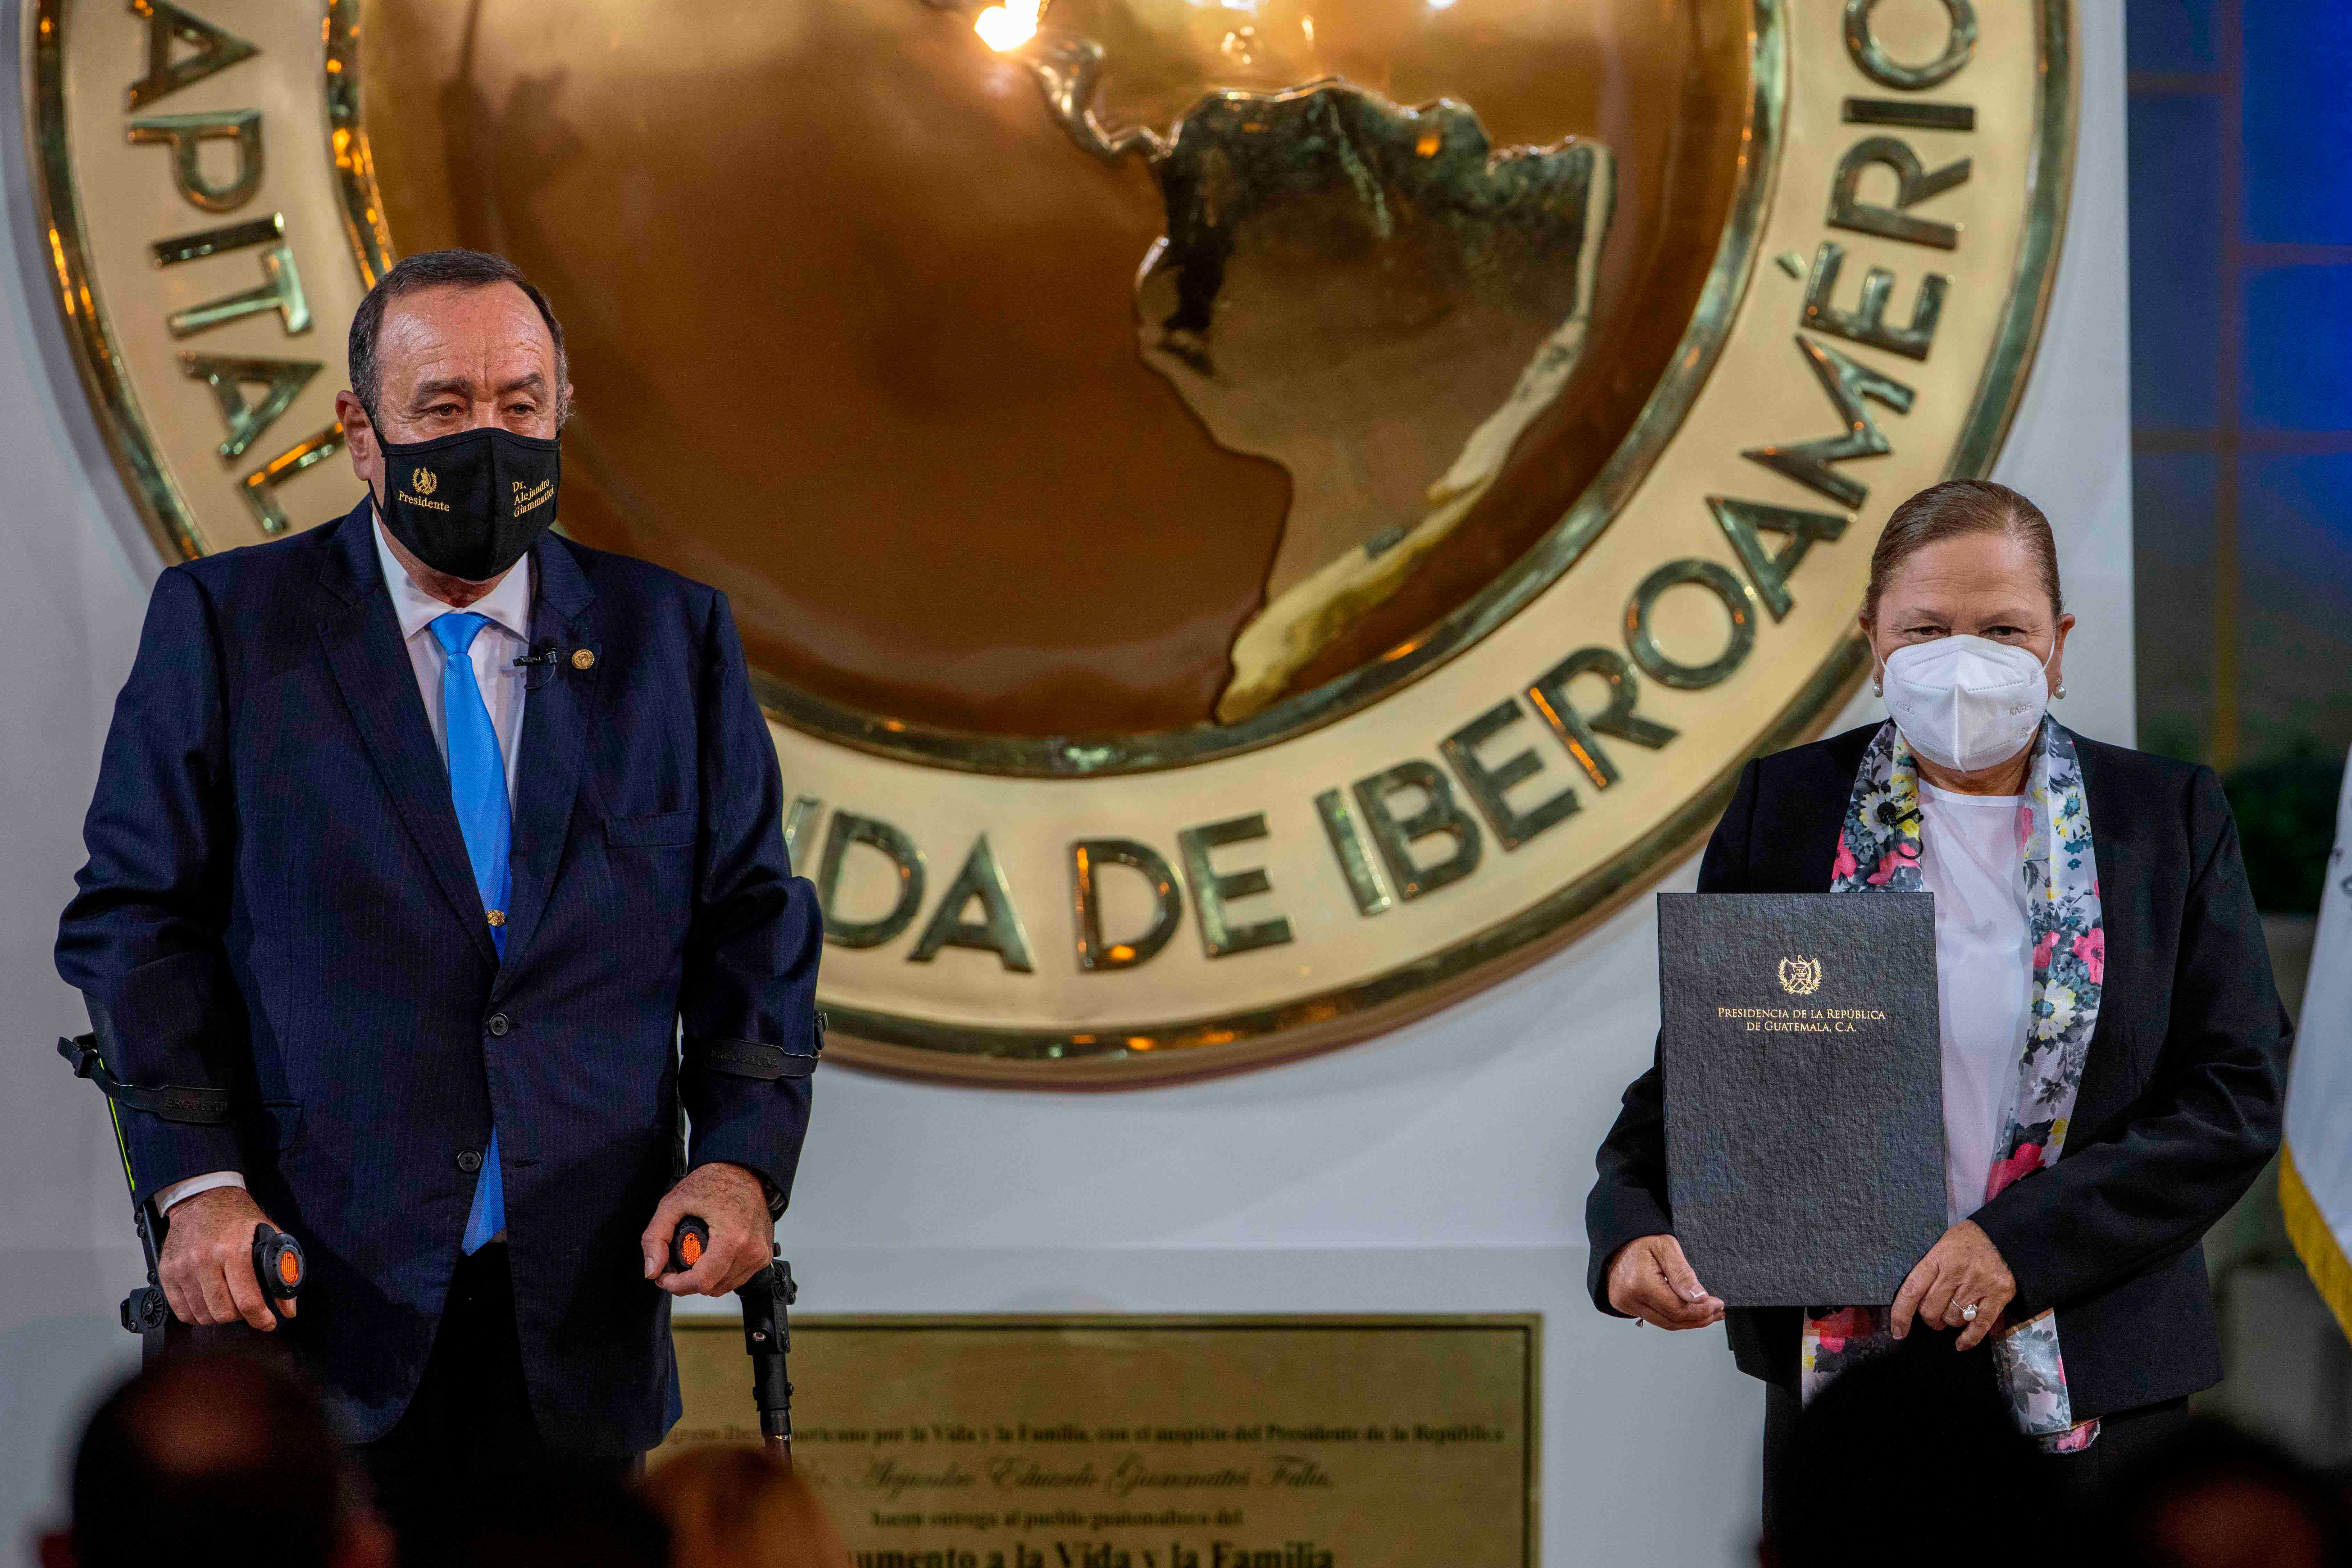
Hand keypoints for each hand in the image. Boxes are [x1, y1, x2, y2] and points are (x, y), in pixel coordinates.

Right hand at [156, 1186, 295, 1330]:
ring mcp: (182, 1268)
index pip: (247, 1301)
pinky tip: (209, 1303)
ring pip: (202, 1315)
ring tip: (229, 1303)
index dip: (261, 1319)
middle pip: (223, 1313)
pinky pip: (181, 1311)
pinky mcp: (166, 1273)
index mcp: (233, 1250)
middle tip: (247, 1308)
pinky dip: (197, 1314)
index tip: (267, 1323)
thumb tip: (289, 1308)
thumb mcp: (269, 1235)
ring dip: (219, 1316)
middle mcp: (204, 1260)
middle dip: (240, 1316)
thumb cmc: (237, 1216)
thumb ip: (283, 1270)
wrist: (202, 1198)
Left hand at [642, 1162, 773, 1297]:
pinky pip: (737, 1278)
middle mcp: (751, 1250)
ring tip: (693, 1259)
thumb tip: (652, 1270)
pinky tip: (712, 1256)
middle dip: (687, 1283)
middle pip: (712, 1288)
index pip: (702, 1281)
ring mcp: (760, 1254)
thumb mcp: (673, 1204)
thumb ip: (655, 1238)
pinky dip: (721, 1274)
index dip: (676, 1285)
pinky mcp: (763, 1255)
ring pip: (724, 1287)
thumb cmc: (714, 1182)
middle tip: (674, 1266)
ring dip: (705, 1279)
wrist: (743, 1171)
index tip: (664, 1277)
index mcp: (732, 1238)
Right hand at [1605, 1233, 1724, 1329]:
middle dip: (1698, 1318)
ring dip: (1688, 1320)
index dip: (1701, 1311)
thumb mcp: (1668, 1248)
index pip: (1676, 1309)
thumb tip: (1699, 1298)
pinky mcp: (1625, 1306)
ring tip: (1707, 1313)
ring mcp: (1625, 1304)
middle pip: (1672, 1320)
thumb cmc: (1643, 1240)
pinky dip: (1674, 1316)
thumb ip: (1683, 1275)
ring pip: (1665, 1323)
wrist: (1619, 1241)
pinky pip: (1656, 1318)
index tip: (1718, 1305)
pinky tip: (1688, 1310)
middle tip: (1717, 1311)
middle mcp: (1629, 1298)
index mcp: (1639, 1282)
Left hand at [1891, 1219, 2014, 1349]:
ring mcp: (1979, 1285)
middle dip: (1928, 1317)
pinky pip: (1979, 1326)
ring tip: (1952, 1312)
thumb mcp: (1942, 1245)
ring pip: (1953, 1318)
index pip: (1912, 1290)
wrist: (2005, 1234)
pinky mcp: (1998, 1296)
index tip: (1897, 1330)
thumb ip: (1929, 1270)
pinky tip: (1961, 1344)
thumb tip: (1914, 1299)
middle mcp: (1957, 1273)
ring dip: (1949, 1321)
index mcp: (1939, 1258)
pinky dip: (1968, 1339)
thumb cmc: (1968, 1241)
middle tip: (1933, 1314)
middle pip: (1931, 1309)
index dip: (1901, 1313)